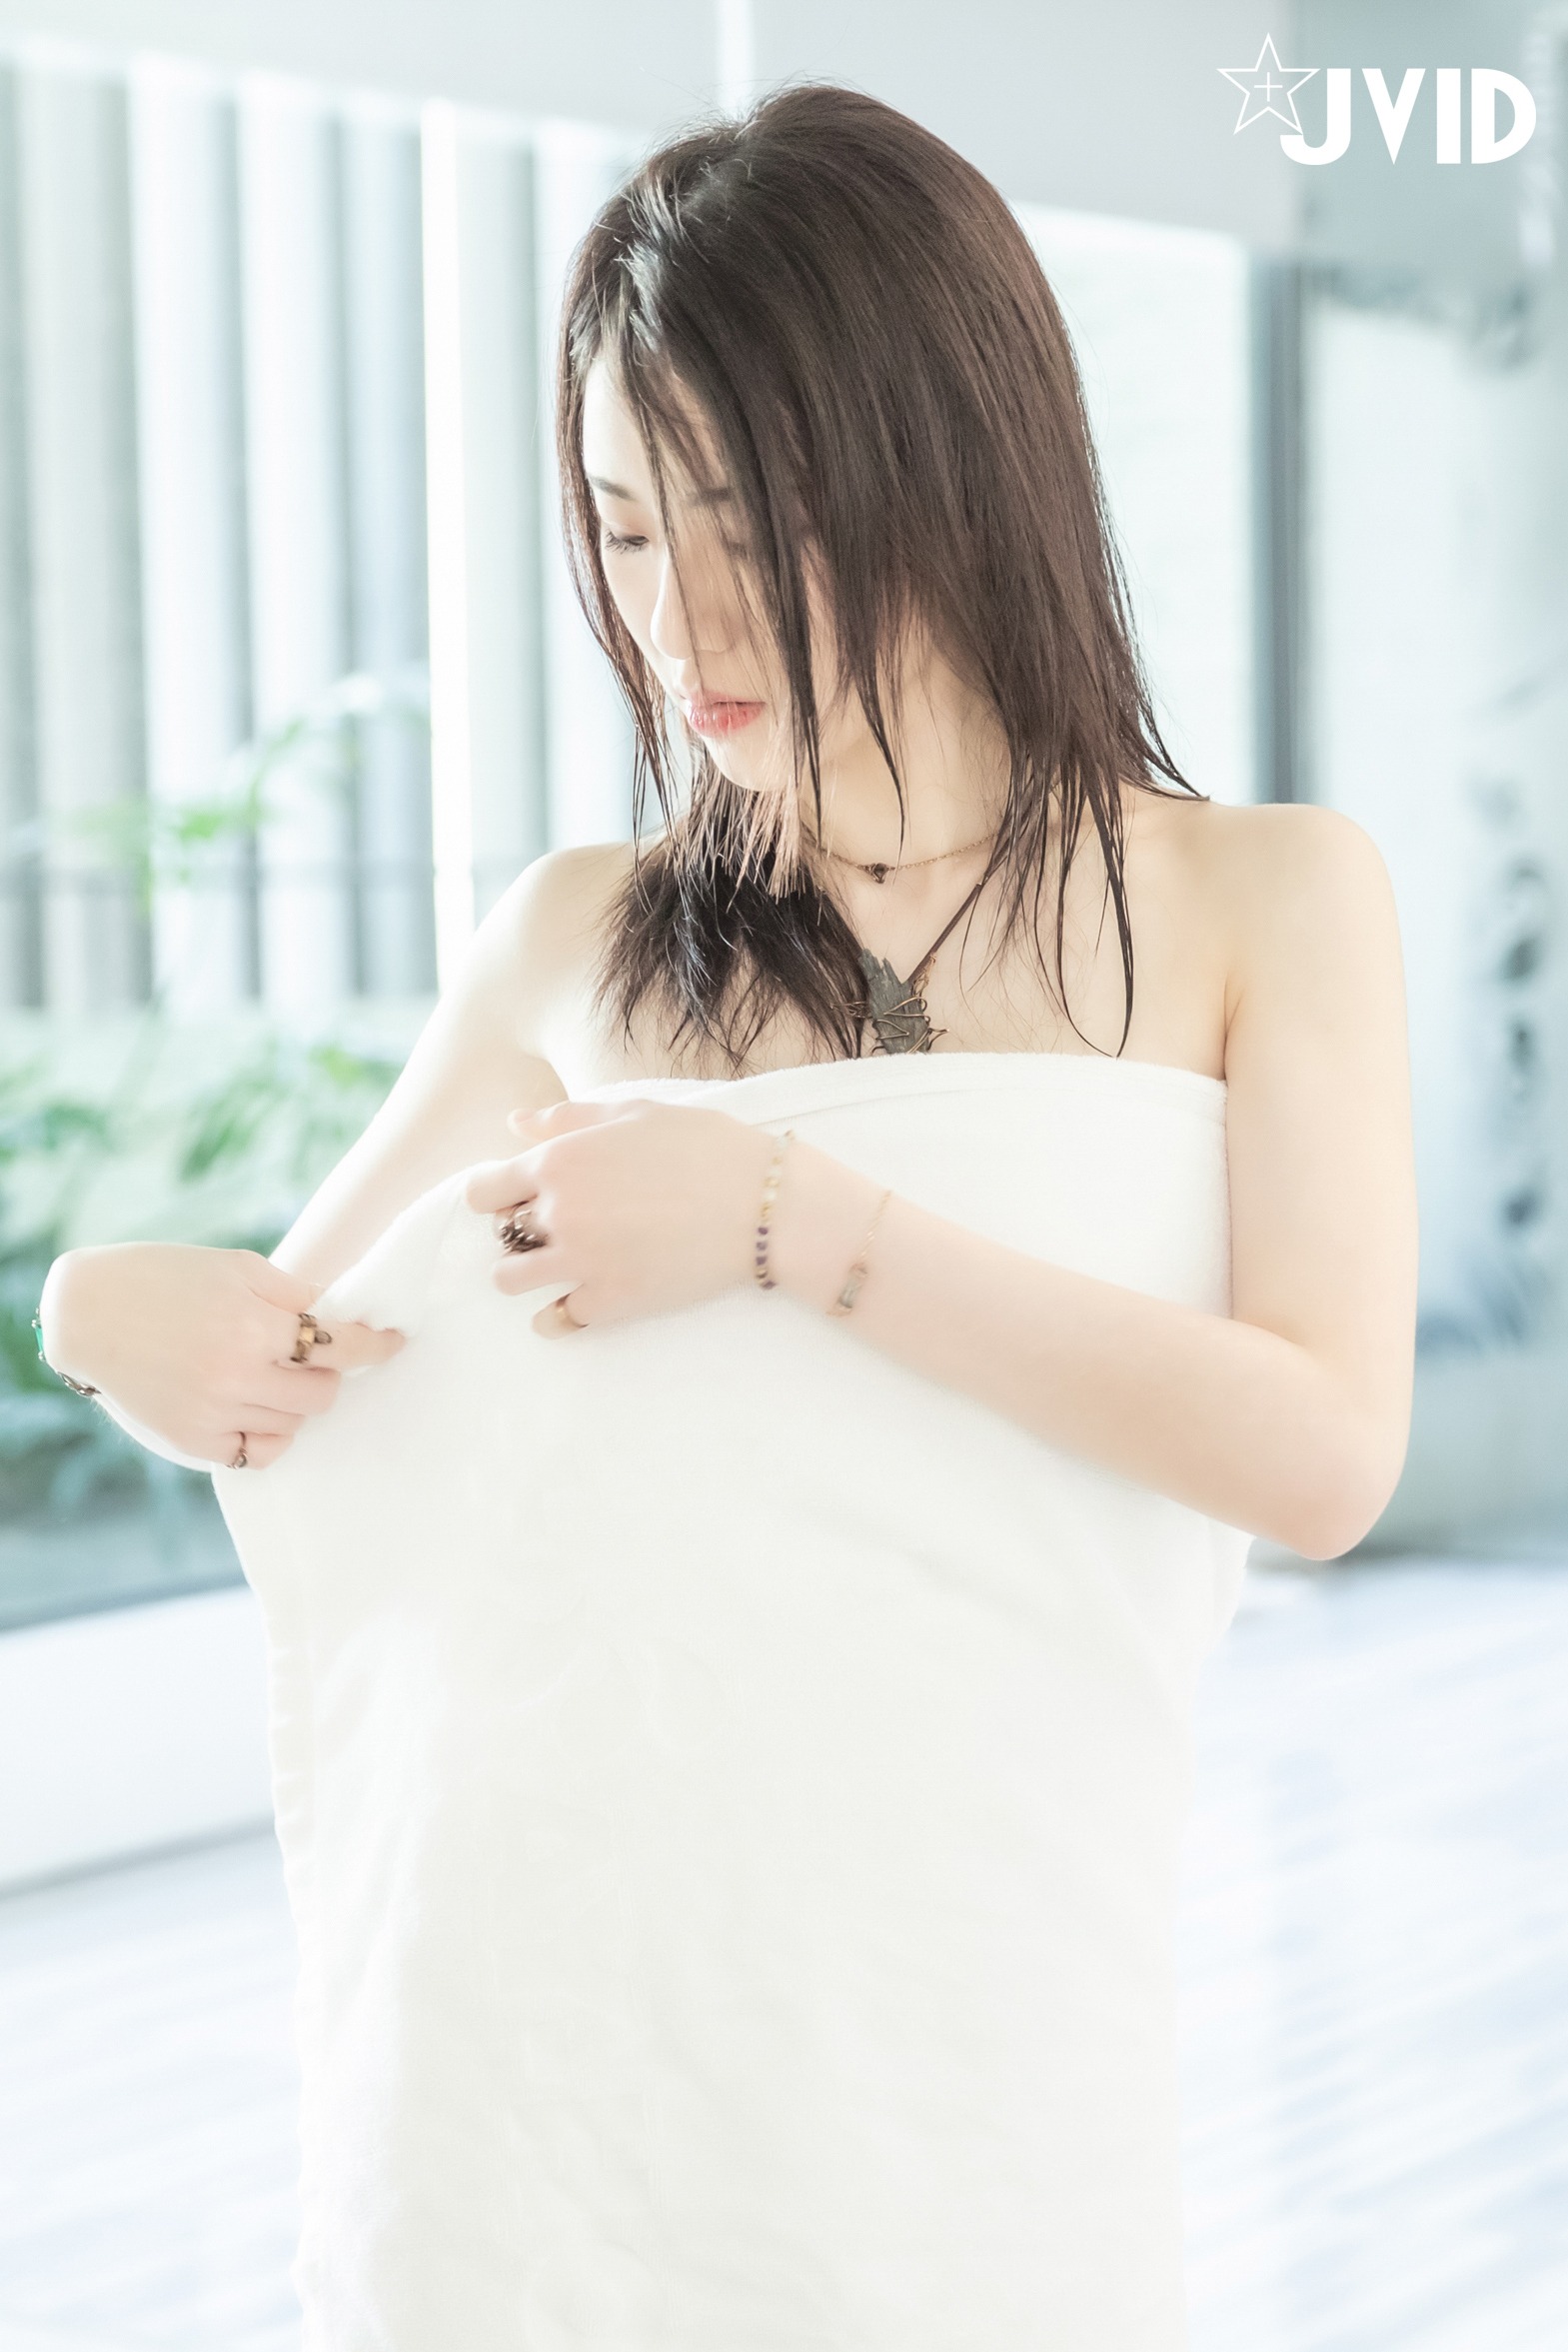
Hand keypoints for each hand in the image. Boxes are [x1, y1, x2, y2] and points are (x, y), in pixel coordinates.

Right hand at [37, 1243, 404, 1468]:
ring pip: (293, 1424)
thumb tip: (341, 1313)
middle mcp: (236, 1376)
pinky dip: (266, 1435)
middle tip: (302, 1353)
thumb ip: (293, 1295)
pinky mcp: (191, 1441)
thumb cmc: (165, 1278)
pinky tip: (252, 1407)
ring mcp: (212, 1414)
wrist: (87, 1312)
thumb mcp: (236, 1268)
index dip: (375, 1345)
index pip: (340, 1347)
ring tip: (265, 1373)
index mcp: (252, 1326)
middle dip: (324, 1372)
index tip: (394, 1342)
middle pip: (322, 1394)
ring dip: (293, 1400)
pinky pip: (256, 1453)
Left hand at [463, 1099, 772, 1334]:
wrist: (764, 1206)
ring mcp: (581, 1262)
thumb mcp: (636, 1113)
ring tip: (558, 1265)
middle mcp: (559, 1214)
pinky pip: (555, 1320)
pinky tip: (573, 1303)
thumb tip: (518, 1124)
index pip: (483, 1189)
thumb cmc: (706, 1148)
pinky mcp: (610, 1302)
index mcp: (559, 1162)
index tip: (520, 1197)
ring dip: (526, 1273)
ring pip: (510, 1280)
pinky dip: (556, 1315)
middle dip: (517, 1230)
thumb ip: (570, 1119)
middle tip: (554, 1228)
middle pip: (498, 1235)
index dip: (498, 1193)